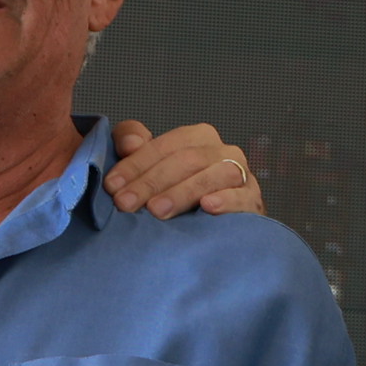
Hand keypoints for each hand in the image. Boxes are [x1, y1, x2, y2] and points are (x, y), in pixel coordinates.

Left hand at [103, 118, 263, 218]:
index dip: (136, 164)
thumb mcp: (150, 166)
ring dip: (182, 193)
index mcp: (197, 138)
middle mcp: (222, 151)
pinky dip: (225, 200)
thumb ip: (133, 144)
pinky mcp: (253, 200)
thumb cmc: (179, 194)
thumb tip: (130, 144)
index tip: (113, 186)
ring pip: (213, 175)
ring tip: (156, 211)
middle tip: (126, 204)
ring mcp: (240, 174)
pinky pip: (242, 196)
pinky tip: (207, 207)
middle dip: (151, 182)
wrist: (217, 228)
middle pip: (186, 160)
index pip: (165, 145)